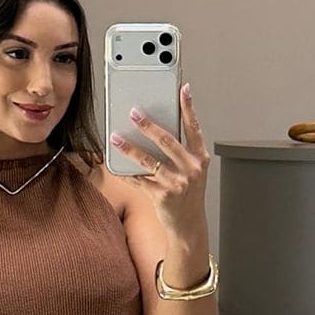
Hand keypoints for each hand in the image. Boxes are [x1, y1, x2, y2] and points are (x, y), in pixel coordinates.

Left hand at [108, 81, 210, 237]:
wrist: (188, 225)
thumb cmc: (187, 194)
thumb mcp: (192, 170)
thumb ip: (180, 150)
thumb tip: (156, 127)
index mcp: (200, 159)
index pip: (194, 128)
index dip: (189, 108)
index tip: (182, 89)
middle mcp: (191, 170)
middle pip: (167, 142)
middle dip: (149, 126)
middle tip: (134, 112)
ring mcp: (177, 184)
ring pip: (149, 161)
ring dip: (130, 148)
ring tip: (116, 138)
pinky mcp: (162, 196)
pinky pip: (139, 180)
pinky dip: (125, 173)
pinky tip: (114, 165)